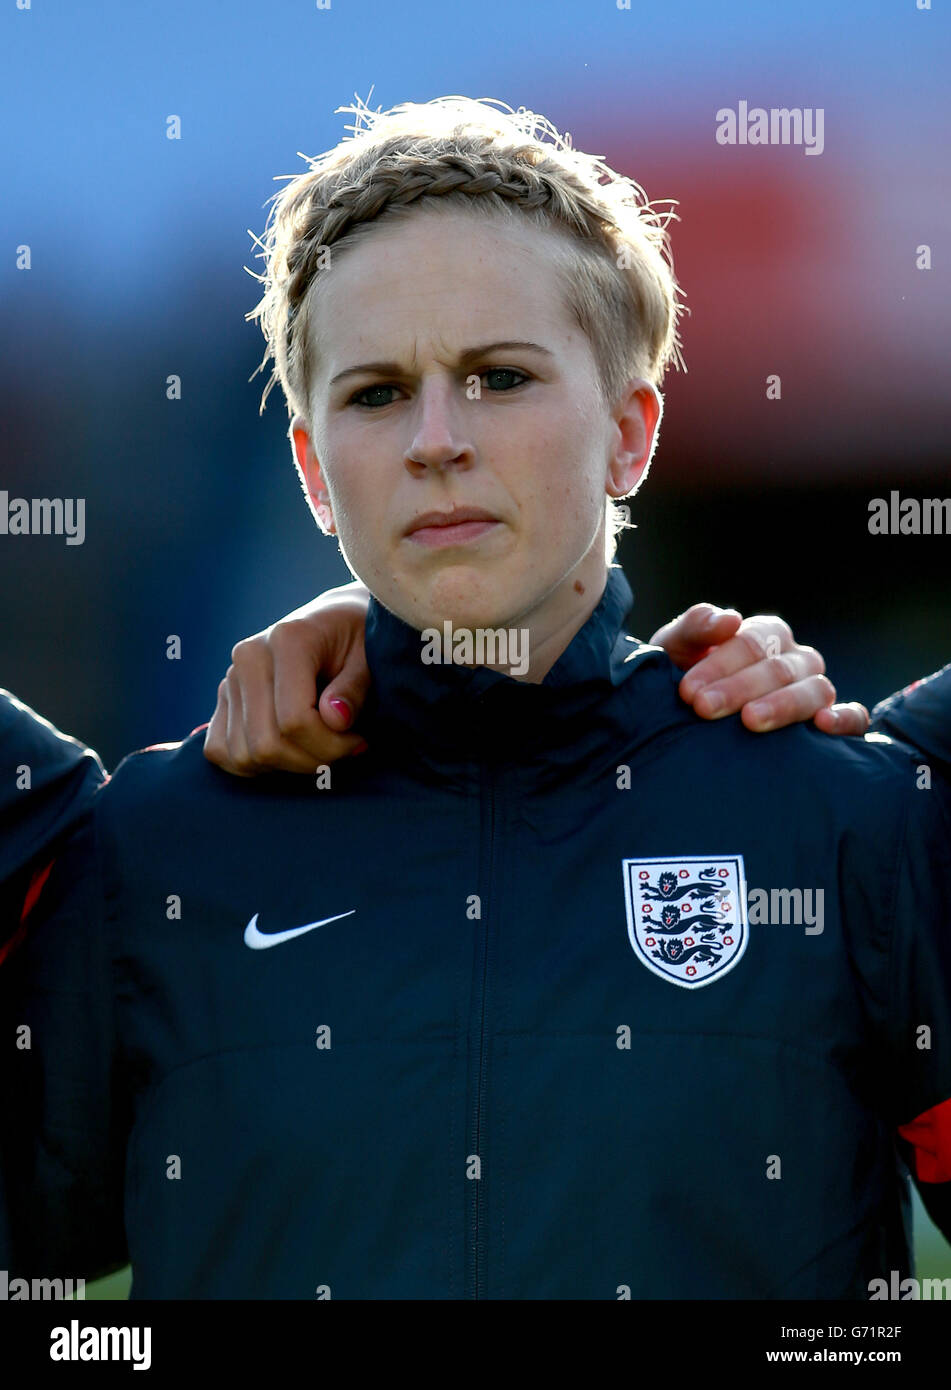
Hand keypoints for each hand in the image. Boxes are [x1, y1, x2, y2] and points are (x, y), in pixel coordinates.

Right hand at [203, 580, 371, 775]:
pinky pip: (220, 750)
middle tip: (342, 750)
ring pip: (244, 754)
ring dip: (287, 766)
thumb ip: (354, 688)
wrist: (333, 622)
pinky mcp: (222, 697)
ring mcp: (230, 677)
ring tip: (317, 748)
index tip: (358, 741)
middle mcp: (249, 656)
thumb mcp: (369, 658)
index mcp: (287, 640)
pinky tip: (288, 751)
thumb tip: (334, 719)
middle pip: (266, 743)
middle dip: (312, 760)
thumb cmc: (357, 641)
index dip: (331, 746)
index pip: (294, 720)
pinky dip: (254, 765)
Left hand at [650, 604, 869, 734]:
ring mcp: (816, 690)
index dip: (721, 664)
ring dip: (783, 705)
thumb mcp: (676, 651)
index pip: (754, 642)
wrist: (688, 723)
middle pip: (780, 669)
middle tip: (703, 707)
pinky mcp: (832, 722)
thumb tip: (730, 619)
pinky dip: (845, 719)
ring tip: (750, 721)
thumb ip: (694, 628)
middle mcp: (796, 659)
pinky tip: (822, 726)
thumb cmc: (686, 681)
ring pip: (816, 690)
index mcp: (767, 635)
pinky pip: (854, 717)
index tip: (689, 691)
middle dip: (739, 688)